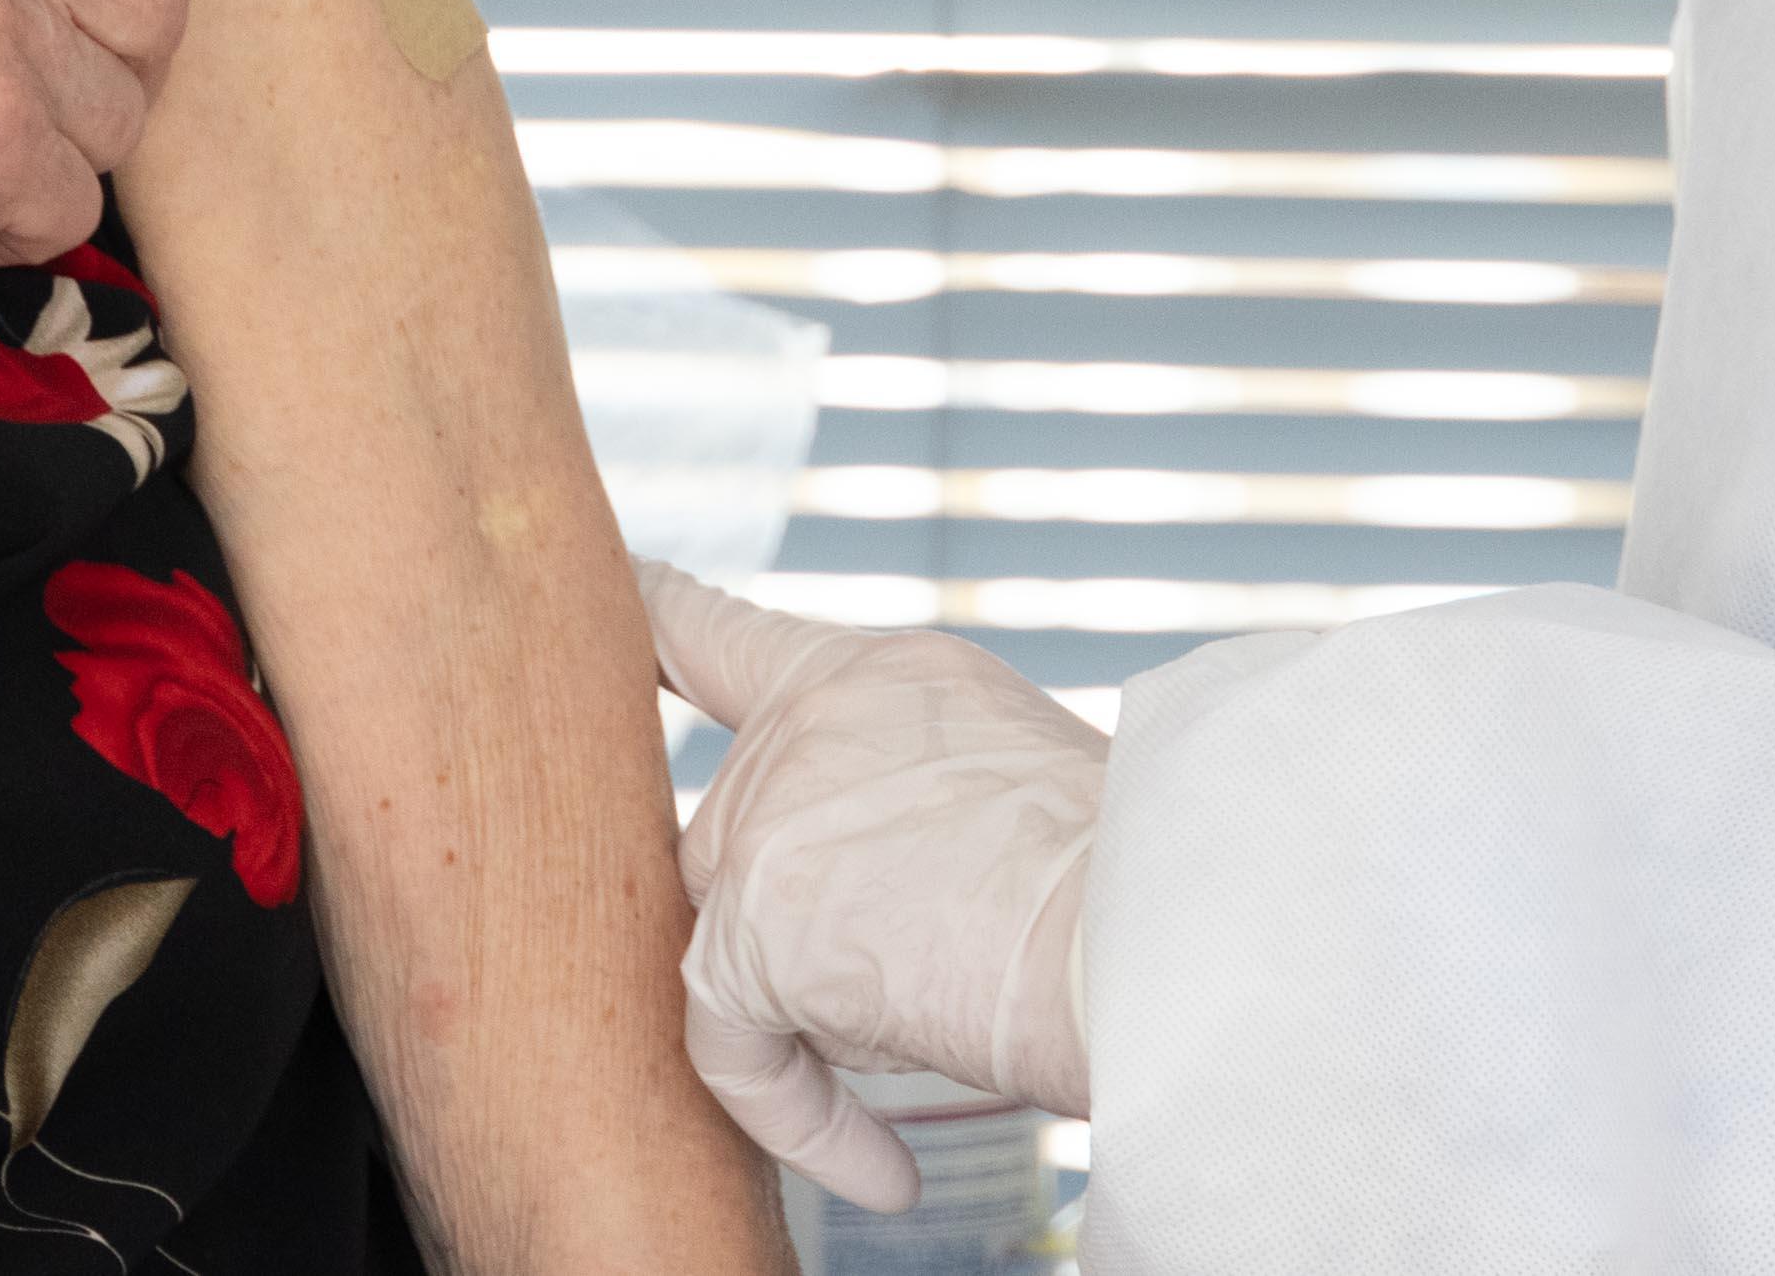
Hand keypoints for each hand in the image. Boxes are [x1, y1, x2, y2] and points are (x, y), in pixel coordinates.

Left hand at [637, 556, 1104, 1215]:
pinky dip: (806, 1124)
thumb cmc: (1134, 876)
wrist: (1155, 919)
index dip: (662, 623)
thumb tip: (851, 903)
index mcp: (878, 675)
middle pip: (732, 848)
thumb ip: (903, 799)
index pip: (728, 639)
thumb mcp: (1012, 779)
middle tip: (916, 985)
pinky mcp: (750, 928)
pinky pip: (733, 1053)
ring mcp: (771, 817)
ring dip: (829, 1023)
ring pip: (734, 953)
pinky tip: (886, 1173)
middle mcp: (807, 721)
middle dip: (797, 936)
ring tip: (949, 1033)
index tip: (620, 601)